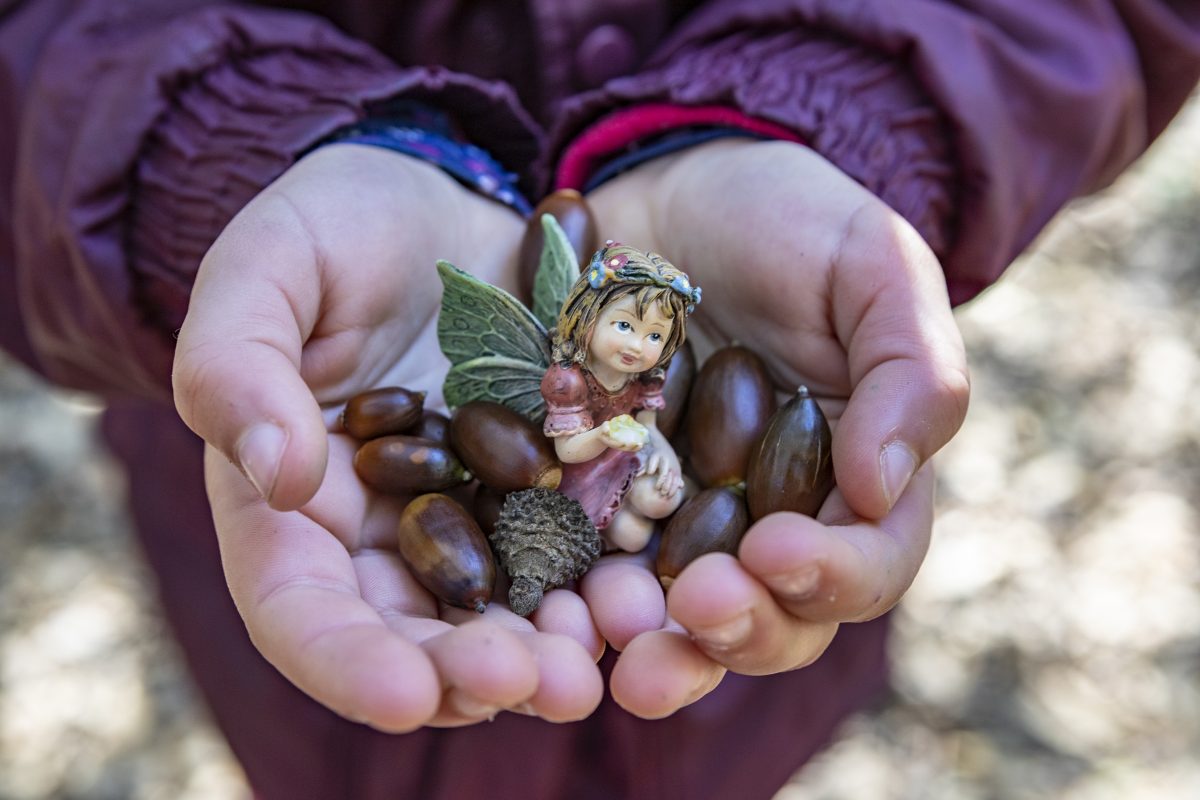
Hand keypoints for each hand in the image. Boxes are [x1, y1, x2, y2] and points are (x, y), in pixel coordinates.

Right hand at [174, 145, 602, 729]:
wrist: (445, 204)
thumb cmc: (336, 227)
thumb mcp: (269, 267)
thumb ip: (238, 364)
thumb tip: (276, 477)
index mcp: (293, 500)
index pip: (300, 606)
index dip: (346, 660)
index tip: (406, 695)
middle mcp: (386, 531)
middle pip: (412, 633)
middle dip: (466, 675)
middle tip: (532, 683)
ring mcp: (476, 516)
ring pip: (503, 615)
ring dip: (547, 654)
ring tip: (592, 665)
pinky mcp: (552, 490)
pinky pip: (578, 557)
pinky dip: (604, 590)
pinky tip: (644, 601)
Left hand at [579, 140, 968, 716]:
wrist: (663, 188)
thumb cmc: (784, 219)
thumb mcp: (870, 265)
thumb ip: (908, 369)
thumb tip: (881, 488)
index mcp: (854, 473)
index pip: (872, 558)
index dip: (837, 574)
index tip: (780, 548)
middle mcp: (772, 517)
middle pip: (779, 616)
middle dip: (743, 628)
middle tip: (695, 607)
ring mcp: (680, 521)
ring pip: (683, 622)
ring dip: (659, 647)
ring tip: (619, 642)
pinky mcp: (597, 506)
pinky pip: (589, 573)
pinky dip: (575, 605)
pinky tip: (552, 613)